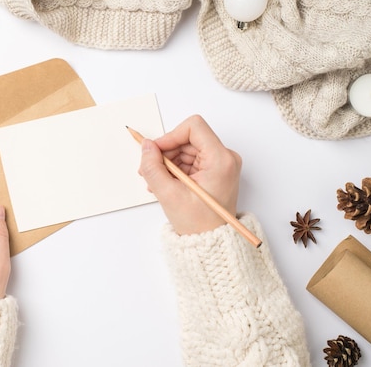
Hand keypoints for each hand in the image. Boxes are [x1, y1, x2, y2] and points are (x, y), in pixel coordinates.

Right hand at [138, 115, 241, 234]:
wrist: (212, 242)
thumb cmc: (199, 224)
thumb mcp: (169, 194)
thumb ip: (153, 167)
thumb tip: (146, 146)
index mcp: (221, 160)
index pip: (193, 127)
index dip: (170, 135)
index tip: (156, 150)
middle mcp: (225, 158)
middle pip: (188, 138)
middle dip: (166, 152)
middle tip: (150, 169)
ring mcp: (221, 164)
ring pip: (187, 149)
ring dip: (168, 162)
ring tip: (156, 182)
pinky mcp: (215, 170)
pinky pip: (190, 159)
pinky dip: (175, 169)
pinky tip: (165, 183)